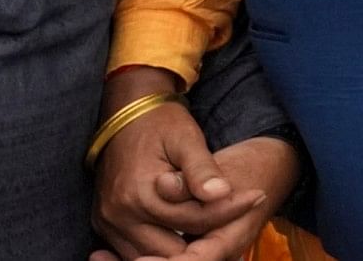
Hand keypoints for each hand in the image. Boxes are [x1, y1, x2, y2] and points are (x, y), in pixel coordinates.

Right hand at [91, 96, 292, 260]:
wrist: (126, 114)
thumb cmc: (162, 124)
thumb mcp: (187, 139)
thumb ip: (202, 169)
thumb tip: (221, 193)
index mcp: (139, 194)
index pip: (194, 219)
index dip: (230, 210)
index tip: (257, 197)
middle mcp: (119, 215)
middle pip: (173, 247)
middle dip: (205, 237)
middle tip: (235, 219)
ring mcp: (109, 223)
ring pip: (153, 255)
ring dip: (182, 248)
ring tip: (214, 228)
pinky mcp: (105, 224)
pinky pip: (136, 251)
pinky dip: (160, 248)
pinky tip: (185, 234)